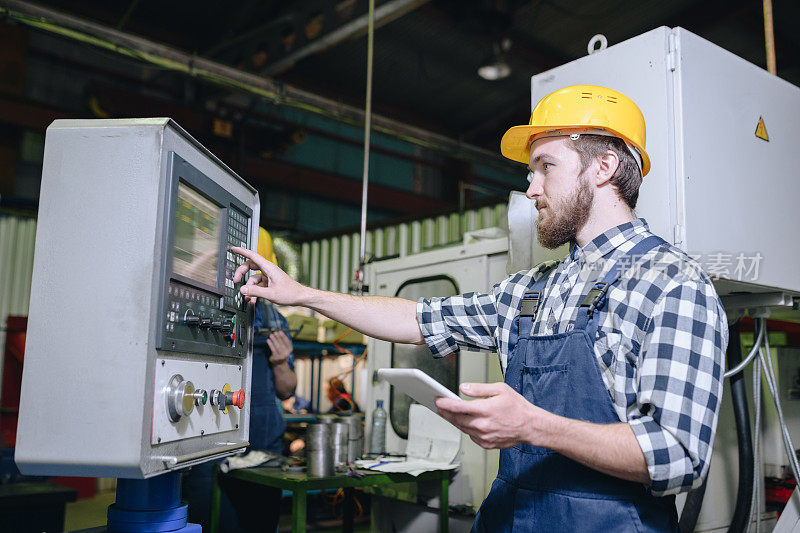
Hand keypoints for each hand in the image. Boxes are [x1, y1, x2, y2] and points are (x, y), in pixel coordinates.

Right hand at [231, 246, 309, 305]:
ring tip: (248, 297)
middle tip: (236, 281)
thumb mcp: (270, 294)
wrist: (300, 297)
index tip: (234, 249)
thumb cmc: (290, 293)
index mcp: (269, 268)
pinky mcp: (270, 282)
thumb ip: (255, 292)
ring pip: (253, 278)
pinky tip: (253, 300)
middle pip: (250, 267)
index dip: (242, 251)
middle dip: (241, 274)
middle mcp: (268, 270)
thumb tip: (242, 289)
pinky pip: (258, 285)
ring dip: (249, 288)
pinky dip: (254, 292)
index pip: (252, 256)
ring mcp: (269, 276)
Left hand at [267, 331, 292, 364]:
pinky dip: (270, 344)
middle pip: (282, 344)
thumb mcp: (284, 346)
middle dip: (278, 337)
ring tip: (271, 335)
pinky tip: (268, 340)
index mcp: (290, 348)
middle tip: (274, 332)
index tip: (280, 331)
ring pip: (277, 346)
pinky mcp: (276, 357)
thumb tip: (278, 332)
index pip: (287, 341)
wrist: (279, 361)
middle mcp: (287, 352)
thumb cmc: (281, 351)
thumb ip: (282, 340)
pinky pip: (273, 349)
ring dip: (274, 340)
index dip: (283, 336)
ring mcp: (282, 356)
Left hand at [434, 382, 551, 449]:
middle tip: (438, 406)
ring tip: (448, 413)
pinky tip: (466, 422)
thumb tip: (464, 388)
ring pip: (462, 428)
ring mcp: (484, 437)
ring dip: (454, 421)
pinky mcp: (486, 444)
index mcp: (485, 410)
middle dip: (445, 413)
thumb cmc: (518, 407)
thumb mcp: (500, 389)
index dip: (444, 403)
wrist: (531, 427)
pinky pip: (471, 436)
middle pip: (456, 419)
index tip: (437, 400)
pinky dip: (467, 428)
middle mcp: (482, 425)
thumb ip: (479, 389)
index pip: (458, 407)